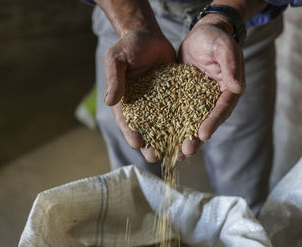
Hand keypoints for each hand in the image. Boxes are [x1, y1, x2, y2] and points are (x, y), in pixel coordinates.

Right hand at [104, 30, 175, 161]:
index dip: (131, 133)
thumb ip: (114, 78)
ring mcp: (158, 103)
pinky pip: (179, 112)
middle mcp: (141, 105)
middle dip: (150, 144)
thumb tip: (109, 101)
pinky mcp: (173, 97)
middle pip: (146, 129)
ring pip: (164, 126)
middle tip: (156, 157)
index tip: (137, 144)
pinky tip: (192, 134)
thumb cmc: (129, 45)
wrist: (149, 35)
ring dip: (170, 140)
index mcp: (124, 100)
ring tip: (176, 154)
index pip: (126, 120)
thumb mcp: (117, 58)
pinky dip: (184, 124)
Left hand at [178, 14, 244, 157]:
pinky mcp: (187, 99)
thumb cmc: (214, 38)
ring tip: (175, 154)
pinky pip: (180, 114)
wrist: (201, 36)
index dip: (213, 122)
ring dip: (184, 138)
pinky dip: (173, 126)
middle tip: (187, 151)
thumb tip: (237, 87)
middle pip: (208, 121)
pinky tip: (161, 138)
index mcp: (229, 90)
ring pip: (193, 122)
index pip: (222, 108)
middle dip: (197, 137)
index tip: (203, 135)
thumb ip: (230, 63)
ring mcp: (201, 101)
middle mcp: (216, 99)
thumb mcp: (223, 46)